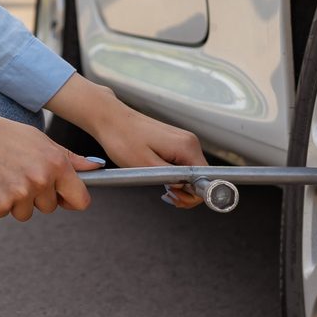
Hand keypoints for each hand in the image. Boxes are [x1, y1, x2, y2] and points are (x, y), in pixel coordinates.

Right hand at [0, 101, 104, 221]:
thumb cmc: (5, 135)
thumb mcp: (42, 140)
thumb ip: (71, 158)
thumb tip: (96, 167)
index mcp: (56, 163)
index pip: (80, 200)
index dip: (71, 200)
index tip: (62, 197)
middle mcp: (41, 180)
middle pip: (50, 208)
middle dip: (37, 196)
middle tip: (19, 173)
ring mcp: (20, 193)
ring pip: (27, 213)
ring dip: (17, 201)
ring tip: (5, 176)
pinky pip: (6, 213)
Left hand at [44, 73, 209, 208]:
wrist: (109, 118)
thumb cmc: (122, 139)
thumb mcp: (146, 165)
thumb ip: (171, 178)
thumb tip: (188, 187)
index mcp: (187, 147)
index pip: (207, 179)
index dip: (194, 195)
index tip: (175, 197)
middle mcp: (190, 142)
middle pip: (201, 176)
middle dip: (186, 192)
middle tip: (166, 196)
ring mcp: (183, 140)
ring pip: (192, 172)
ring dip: (180, 185)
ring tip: (163, 190)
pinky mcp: (175, 142)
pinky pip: (183, 164)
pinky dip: (175, 176)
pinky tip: (161, 179)